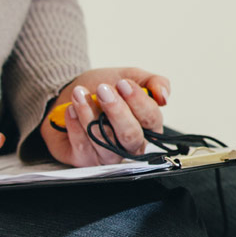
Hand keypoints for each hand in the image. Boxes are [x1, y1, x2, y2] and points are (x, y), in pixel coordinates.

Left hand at [41, 67, 170, 166]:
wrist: (72, 92)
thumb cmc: (102, 88)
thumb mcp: (129, 76)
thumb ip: (152, 82)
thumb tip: (163, 95)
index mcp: (148, 126)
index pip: (152, 119)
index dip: (138, 101)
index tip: (123, 84)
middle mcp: (131, 144)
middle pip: (131, 135)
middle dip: (116, 111)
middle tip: (103, 90)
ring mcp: (109, 154)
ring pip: (105, 141)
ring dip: (90, 114)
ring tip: (79, 94)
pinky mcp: (86, 160)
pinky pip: (83, 147)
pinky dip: (75, 125)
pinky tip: (71, 109)